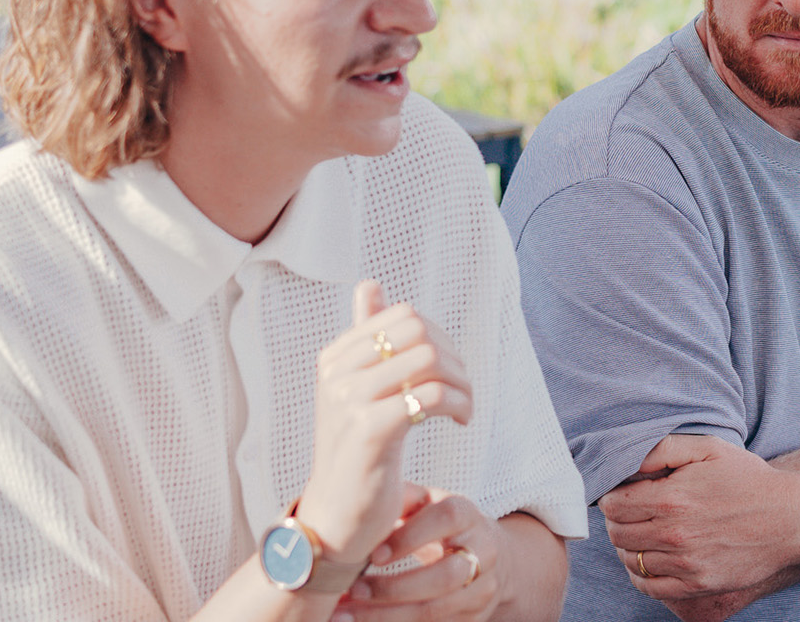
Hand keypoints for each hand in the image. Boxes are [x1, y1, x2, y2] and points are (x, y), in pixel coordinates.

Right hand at [297, 281, 474, 562]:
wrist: (338, 516)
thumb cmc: (356, 452)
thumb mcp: (357, 391)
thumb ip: (365, 340)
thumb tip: (370, 284)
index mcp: (334, 358)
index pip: (402, 315)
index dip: (440, 337)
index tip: (448, 371)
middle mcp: (336, 374)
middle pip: (419, 332)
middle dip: (454, 358)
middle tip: (463, 391)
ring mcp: (349, 401)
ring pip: (430, 360)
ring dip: (463, 384)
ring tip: (464, 409)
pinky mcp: (369, 431)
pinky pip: (431, 395)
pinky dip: (459, 405)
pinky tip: (461, 421)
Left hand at [342, 484, 503, 619]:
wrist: (486, 553)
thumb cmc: (440, 524)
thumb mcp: (428, 504)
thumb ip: (403, 500)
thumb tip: (365, 502)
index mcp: (468, 515)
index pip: (446, 520)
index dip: (410, 538)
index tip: (374, 556)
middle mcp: (484, 551)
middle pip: (444, 576)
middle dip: (394, 588)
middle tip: (354, 591)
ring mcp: (482, 588)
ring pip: (435, 609)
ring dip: (387, 615)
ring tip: (346, 614)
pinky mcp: (474, 616)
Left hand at [601, 434, 799, 601]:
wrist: (791, 518)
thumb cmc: (750, 479)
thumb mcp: (710, 448)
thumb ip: (664, 450)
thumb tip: (629, 462)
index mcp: (672, 498)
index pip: (613, 506)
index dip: (611, 498)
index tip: (622, 495)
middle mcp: (674, 534)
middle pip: (617, 534)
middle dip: (617, 521)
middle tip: (630, 513)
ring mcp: (686, 563)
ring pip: (631, 560)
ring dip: (629, 546)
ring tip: (643, 534)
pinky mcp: (698, 584)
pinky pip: (650, 587)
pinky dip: (641, 575)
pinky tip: (650, 561)